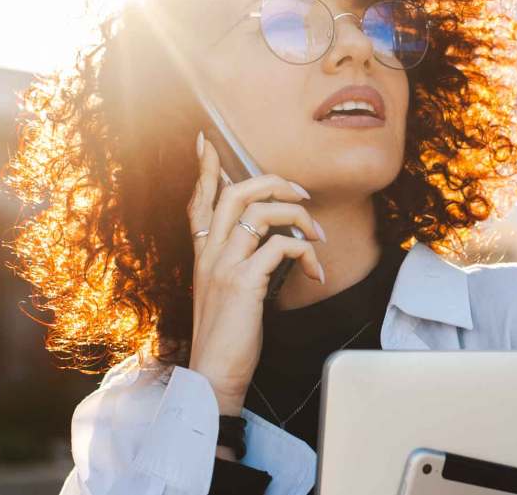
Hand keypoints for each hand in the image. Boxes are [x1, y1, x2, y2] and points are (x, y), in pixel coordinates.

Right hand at [185, 132, 326, 413]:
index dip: (204, 169)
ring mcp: (223, 266)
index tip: (206, 141)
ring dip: (298, 217)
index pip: (198, 200)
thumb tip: (269, 241)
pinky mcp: (243, 282)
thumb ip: (239, 261)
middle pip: (235, 193)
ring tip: (317, 236)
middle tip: (301, 192)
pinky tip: (316, 271)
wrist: (214, 375)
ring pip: (261, 212)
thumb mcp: (227, 291)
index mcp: (203, 253)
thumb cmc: (228, 335)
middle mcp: (209, 254)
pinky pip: (280, 246)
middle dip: (272, 181)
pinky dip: (305, 253)